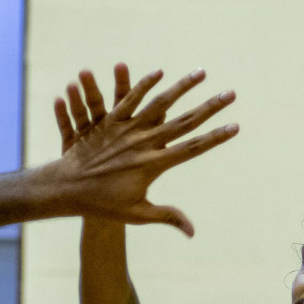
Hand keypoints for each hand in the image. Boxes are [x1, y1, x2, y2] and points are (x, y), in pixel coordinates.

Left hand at [47, 63, 237, 236]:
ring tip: (201, 73)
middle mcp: (145, 144)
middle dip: (210, 107)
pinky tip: (160, 72)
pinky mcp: (110, 121)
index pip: (192, 148)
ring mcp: (128, 130)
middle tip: (231, 93)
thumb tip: (192, 231)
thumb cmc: (102, 205)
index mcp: (154, 165)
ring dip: (183, 87)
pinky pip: (129, 99)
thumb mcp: (136, 214)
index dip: (216, 137)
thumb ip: (167, 217)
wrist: (67, 189)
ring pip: (160, 103)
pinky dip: (145, 85)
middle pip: (184, 121)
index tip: (235, 126)